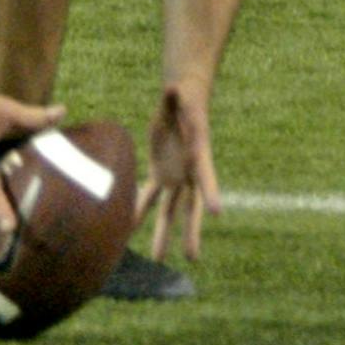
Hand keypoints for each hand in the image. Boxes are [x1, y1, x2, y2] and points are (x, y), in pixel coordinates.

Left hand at [135, 82, 218, 261]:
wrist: (180, 102)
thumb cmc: (183, 98)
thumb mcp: (179, 96)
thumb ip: (175, 96)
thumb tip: (173, 85)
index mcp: (199, 154)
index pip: (207, 176)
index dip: (211, 192)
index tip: (217, 212)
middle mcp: (189, 172)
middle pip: (191, 206)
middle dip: (191, 231)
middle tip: (192, 257)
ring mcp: (175, 176)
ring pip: (170, 210)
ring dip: (165, 233)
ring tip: (159, 259)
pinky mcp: (160, 174)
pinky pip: (149, 196)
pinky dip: (139, 211)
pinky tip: (127, 229)